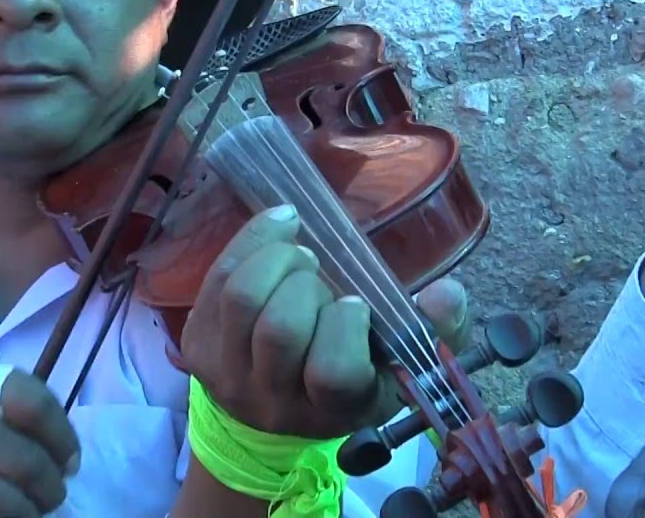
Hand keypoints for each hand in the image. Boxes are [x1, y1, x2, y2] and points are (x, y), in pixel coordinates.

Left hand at [179, 203, 469, 439]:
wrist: (266, 417)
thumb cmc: (343, 382)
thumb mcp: (397, 371)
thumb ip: (434, 333)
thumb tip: (446, 293)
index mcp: (331, 411)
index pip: (333, 372)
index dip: (345, 325)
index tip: (354, 303)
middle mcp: (273, 399)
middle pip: (280, 329)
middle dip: (307, 283)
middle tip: (321, 272)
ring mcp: (227, 373)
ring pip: (242, 298)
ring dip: (276, 257)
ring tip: (299, 254)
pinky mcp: (198, 345)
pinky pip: (218, 279)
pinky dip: (252, 240)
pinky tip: (280, 226)